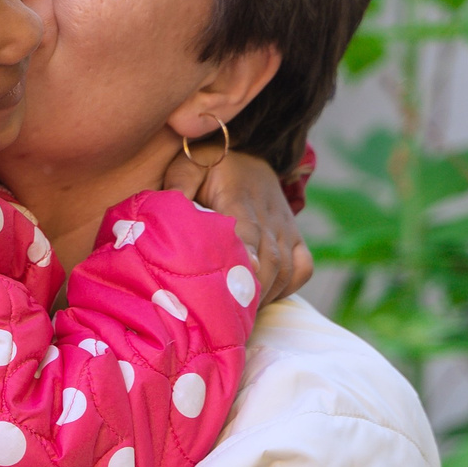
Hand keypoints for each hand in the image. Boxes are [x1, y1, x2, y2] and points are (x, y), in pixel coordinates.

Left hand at [164, 145, 312, 305]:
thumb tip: (166, 209)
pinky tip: (263, 299)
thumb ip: (178, 186)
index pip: (249, 232)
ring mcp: (286, 227)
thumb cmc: (207, 162)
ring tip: (238, 318)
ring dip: (264, 295)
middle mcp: (270, 215)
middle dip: (250, 291)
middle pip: (269, 260)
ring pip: (285, 269)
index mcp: (241, 198)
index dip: (245, 258)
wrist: (247, 148)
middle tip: (225, 319)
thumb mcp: (187, 165)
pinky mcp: (295, 235)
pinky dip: (287, 287)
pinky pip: (302, 268)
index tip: (238, 281)